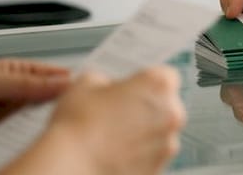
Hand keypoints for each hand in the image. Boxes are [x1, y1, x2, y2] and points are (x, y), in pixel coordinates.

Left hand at [0, 59, 69, 167]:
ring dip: (42, 132)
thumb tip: (61, 82)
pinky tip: (32, 149)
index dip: (72, 81)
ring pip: (36, 128)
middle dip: (60, 109)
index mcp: (14, 74)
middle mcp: (13, 98)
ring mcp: (5, 124)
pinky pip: (19, 148)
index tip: (92, 88)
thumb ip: (23, 83)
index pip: (53, 75)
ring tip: (55, 133)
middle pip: (49, 104)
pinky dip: (26, 149)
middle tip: (76, 115)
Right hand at [8, 66, 185, 174]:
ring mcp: (168, 144)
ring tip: (111, 139)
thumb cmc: (77, 124)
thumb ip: (107, 80)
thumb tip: (107, 88)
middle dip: (145, 109)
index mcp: (159, 85)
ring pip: (159, 133)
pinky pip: (151, 157)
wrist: (70, 167)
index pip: (164, 76)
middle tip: (116, 116)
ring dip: (143, 134)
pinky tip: (114, 155)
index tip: (129, 90)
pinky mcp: (159, 168)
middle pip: (165, 106)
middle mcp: (172, 113)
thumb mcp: (86, 83)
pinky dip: (138, 156)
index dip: (144, 83)